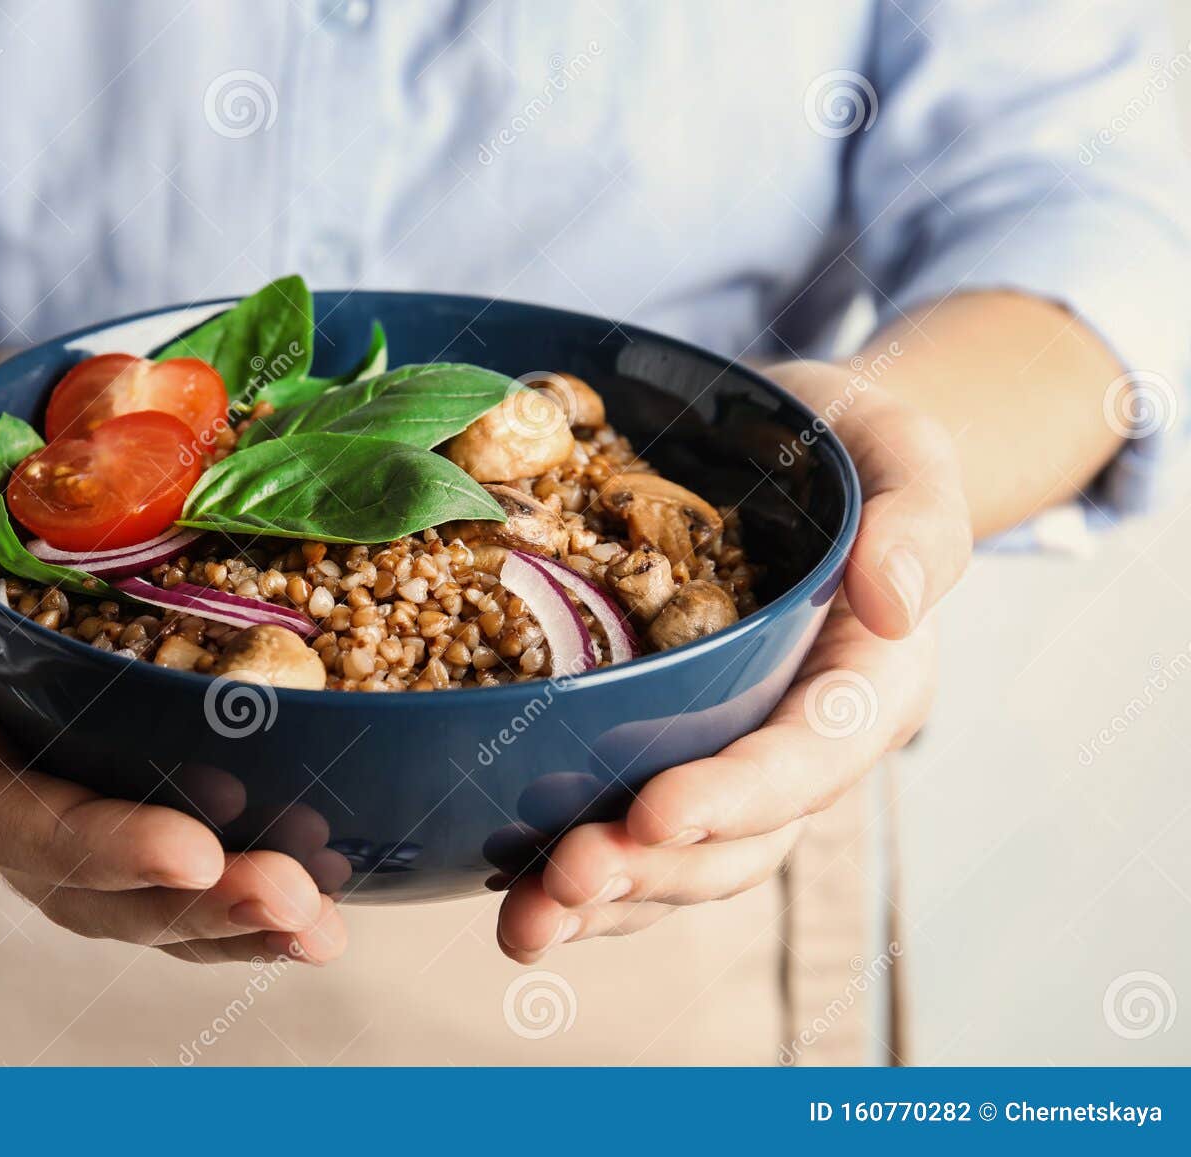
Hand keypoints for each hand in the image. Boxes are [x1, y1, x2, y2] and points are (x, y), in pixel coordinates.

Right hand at [0, 373, 345, 964]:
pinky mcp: (99, 759)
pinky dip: (235, 873)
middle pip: (72, 876)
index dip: (89, 842)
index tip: (193, 850)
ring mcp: (41, 775)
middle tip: (295, 904)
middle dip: (184, 905)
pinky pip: (163, 839)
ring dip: (223, 919)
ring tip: (321, 929)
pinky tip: (321, 887)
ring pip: (123, 887)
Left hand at [495, 359, 972, 961]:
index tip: (657, 812)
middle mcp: (801, 745)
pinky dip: (577, 871)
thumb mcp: (904, 454)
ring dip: (605, 898)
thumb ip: (918, 521)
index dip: (737, 795)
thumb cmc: (852, 454)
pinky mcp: (672, 751)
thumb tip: (893, 601)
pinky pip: (632, 832)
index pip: (808, 756)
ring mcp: (732, 758)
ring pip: (679, 861)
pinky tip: (512, 894)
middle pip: (739, 839)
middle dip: (652, 870)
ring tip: (527, 924)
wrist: (795, 457)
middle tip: (566, 878)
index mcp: (866, 688)